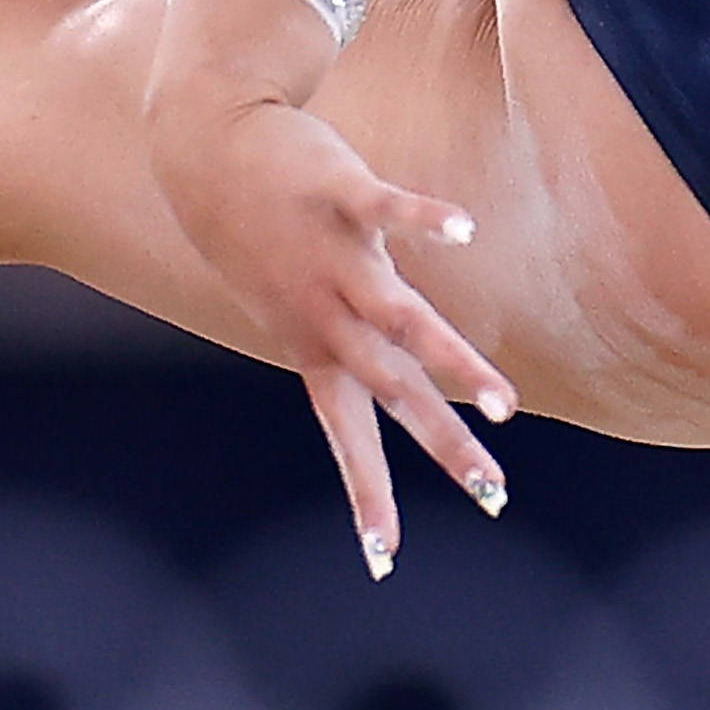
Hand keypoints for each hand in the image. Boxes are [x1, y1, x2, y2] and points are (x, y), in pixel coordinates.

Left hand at [148, 0, 515, 578]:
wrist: (203, 151)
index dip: (364, 494)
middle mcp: (325, 312)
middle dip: (444, 444)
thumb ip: (355, 341)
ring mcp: (333, 255)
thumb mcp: (300, 300)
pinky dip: (428, 220)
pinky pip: (388, 209)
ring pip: (400, 320)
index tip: (384, 559)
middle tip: (493, 493)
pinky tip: (465, 232)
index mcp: (315, 343)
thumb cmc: (262, 232)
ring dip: (452, 362)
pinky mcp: (340, 191)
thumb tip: (397, 381)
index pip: (346, 433)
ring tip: (505, 402)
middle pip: (393, 391)